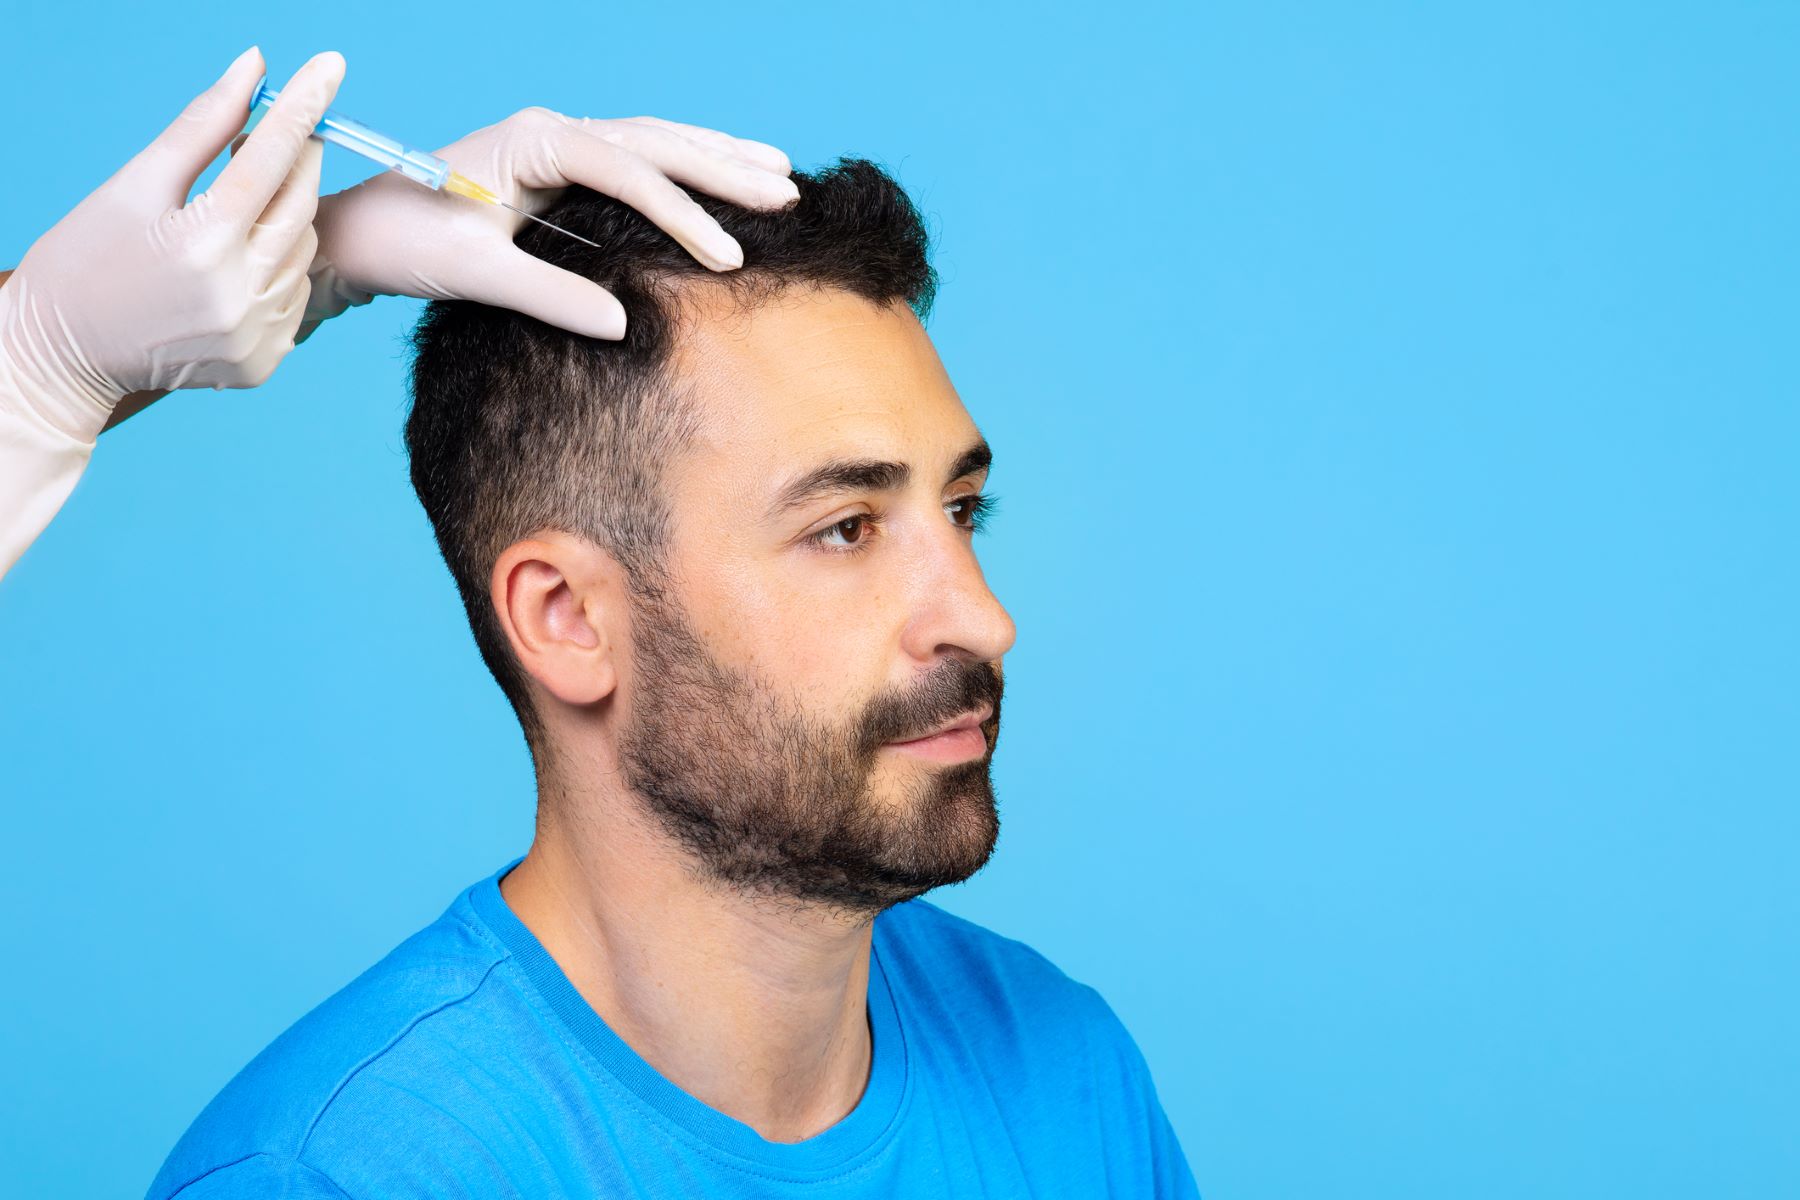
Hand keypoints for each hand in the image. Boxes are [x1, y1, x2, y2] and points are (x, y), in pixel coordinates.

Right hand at [0, 48, 344, 443]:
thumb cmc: (88, 259)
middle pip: (299, 203)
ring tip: (240, 209)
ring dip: (285, 216)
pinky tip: (240, 263)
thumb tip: (254, 67)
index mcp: (202, 240)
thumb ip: (202, 127)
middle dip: (301, 158)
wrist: (65, 355)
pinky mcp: (264, 362)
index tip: (331, 65)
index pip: (272, 156)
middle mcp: (239, 292)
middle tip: (290, 131)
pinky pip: (294, 295)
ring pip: (301, 250)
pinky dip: (279, 268)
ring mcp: (256, 334)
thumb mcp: (134, 185)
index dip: (304, 105)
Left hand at [305, 109, 800, 338]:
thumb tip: (623, 325)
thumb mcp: (475, 274)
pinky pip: (637, 160)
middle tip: (786, 193)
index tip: (727, 257)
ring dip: (716, 157)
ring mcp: (558, 144)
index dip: (682, 214)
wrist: (361, 233)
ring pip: (654, 142)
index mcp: (533, 142)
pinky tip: (723, 171)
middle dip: (723, 168)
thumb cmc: (408, 246)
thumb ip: (549, 295)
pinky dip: (684, 170)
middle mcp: (551, 131)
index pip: (626, 172)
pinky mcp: (560, 168)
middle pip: (655, 141)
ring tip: (779, 173)